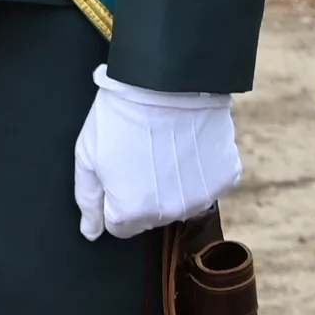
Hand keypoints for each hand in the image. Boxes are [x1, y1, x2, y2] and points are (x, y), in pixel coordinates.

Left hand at [71, 68, 238, 238]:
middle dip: (144, 192)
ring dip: (174, 183)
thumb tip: (90, 232)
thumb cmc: (120, 115)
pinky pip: (210, 183)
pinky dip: (202, 168)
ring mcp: (201, 197)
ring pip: (182, 201)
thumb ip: (87, 199)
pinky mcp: (226, 177)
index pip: (119, 225)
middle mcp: (168, 214)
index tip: (119, 168)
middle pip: (151, 215)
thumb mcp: (88, 155)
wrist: (167, 81)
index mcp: (131, 213)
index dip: (115, 196)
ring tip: (167, 146)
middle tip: (142, 153)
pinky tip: (191, 143)